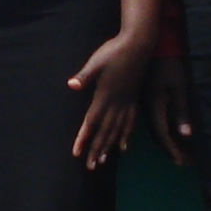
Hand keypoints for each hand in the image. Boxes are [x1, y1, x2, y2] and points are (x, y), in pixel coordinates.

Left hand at [65, 32, 155, 169]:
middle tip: (90, 167)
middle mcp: (117, 103)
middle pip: (105, 131)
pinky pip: (129, 122)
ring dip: (109, 147)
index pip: (92, 122)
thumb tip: (71, 85)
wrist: (139, 43)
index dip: (84, 138)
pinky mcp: (133, 98)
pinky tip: (123, 146)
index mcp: (105, 95)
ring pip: (117, 130)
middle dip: (96, 149)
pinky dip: (125, 135)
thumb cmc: (115, 50)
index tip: (77, 153)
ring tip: (103, 161)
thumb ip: (85, 75)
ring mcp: (126, 102)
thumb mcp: (97, 62)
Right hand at [147, 56, 194, 163]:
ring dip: (166, 142)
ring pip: (154, 129)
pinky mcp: (147, 100)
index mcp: (154, 107)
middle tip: (183, 161)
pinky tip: (169, 134)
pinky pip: (153, 121)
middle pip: (157, 135)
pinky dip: (162, 131)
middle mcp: (146, 109)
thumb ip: (182, 112)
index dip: (173, 149)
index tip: (182, 161)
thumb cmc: (170, 65)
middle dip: (170, 149)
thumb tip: (187, 135)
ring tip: (179, 152)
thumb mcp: (179, 88)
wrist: (155, 47)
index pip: (163, 135)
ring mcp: (145, 104)